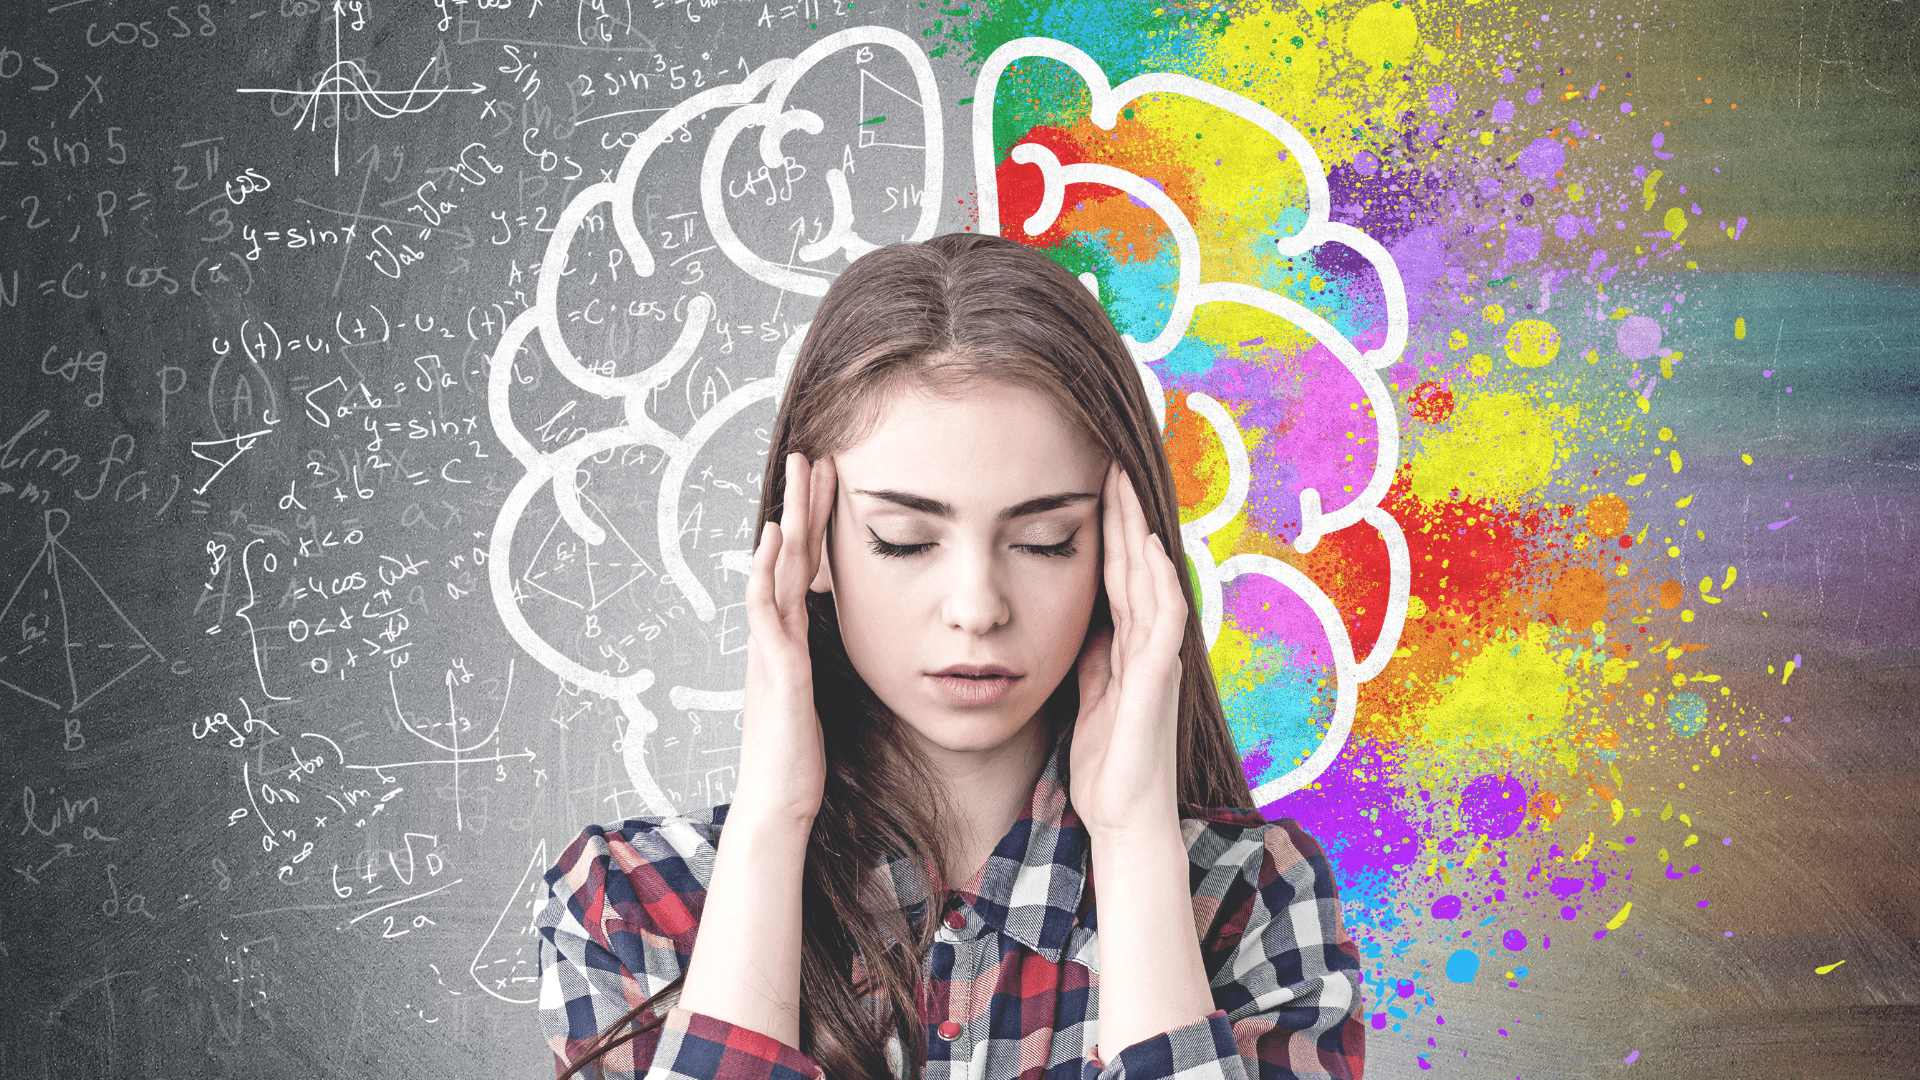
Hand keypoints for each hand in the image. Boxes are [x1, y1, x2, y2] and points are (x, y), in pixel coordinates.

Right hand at [736, 452, 836, 825]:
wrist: (778, 806)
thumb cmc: (799, 761)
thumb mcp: (815, 701)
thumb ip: (816, 669)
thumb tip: (827, 649)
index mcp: (788, 643)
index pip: (802, 572)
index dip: (814, 527)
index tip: (829, 485)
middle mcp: (773, 639)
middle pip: (786, 558)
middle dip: (801, 505)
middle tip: (812, 455)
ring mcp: (770, 652)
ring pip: (775, 572)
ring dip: (787, 520)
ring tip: (797, 476)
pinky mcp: (777, 672)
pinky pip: (766, 613)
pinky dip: (765, 573)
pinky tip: (771, 540)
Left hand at [1069, 463, 1187, 837]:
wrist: (1125, 818)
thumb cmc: (1109, 764)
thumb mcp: (1091, 696)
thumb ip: (1095, 657)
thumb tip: (1088, 622)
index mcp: (1130, 648)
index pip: (1119, 576)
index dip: (1110, 531)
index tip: (1097, 484)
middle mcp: (1150, 647)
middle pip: (1138, 567)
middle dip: (1125, 515)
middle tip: (1113, 462)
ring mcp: (1157, 663)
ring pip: (1153, 583)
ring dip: (1140, 535)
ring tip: (1126, 488)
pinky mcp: (1157, 684)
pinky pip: (1163, 625)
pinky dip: (1159, 587)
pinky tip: (1151, 555)